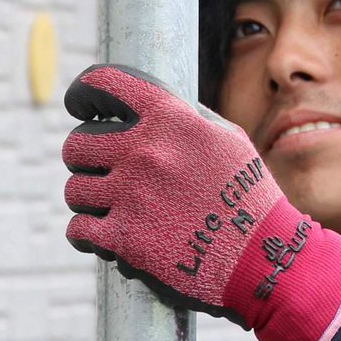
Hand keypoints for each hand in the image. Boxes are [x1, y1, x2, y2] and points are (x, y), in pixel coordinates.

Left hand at [61, 65, 340, 340]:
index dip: (84, 92)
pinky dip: (85, 234)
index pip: (104, 84)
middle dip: (85, 158)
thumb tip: (151, 106)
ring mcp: (131, 195)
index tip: (80, 106)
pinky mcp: (123, 239)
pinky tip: (100, 236)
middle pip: (77, 144)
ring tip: (110, 209)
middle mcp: (145, 152)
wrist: (266, 256)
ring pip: (74, 189)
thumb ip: (186, 117)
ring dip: (89, 200)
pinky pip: (77, 229)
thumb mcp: (228, 140)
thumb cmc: (251, 197)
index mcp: (170, 119)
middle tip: (102, 172)